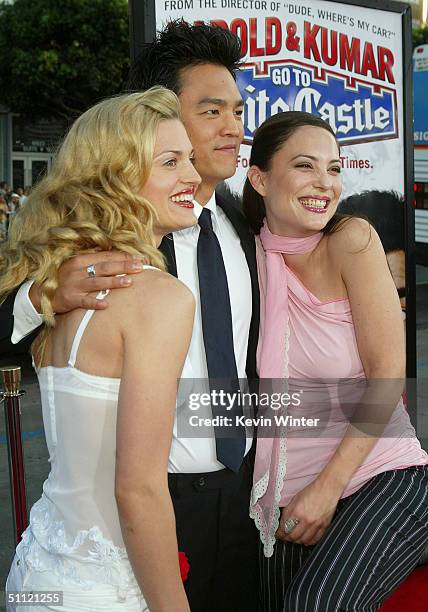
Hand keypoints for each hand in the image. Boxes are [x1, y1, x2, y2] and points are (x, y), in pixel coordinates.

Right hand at [29, 251, 145, 312]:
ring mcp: (74, 284)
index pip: (106, 256)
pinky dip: (95, 302)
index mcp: (81, 259)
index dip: (124, 257)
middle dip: (124, 266)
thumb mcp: (77, 264)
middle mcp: (78, 270)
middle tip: (140, 267)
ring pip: (97, 282)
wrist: (42, 293)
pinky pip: (84, 301)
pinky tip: (106, 304)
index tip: (139, 258)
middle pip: (105, 267)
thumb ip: (93, 257)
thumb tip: (112, 248)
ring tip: (129, 282)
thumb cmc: (65, 278)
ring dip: (114, 282)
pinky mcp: (70, 299)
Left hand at [275, 478, 340, 545]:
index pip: (285, 528)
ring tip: (294, 538)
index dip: (279, 533)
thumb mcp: (295, 499)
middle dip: (287, 538)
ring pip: (303, 540)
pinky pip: (315, 540)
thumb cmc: (312, 491)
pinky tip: (305, 540)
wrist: (327, 488)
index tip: (278, 534)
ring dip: (297, 541)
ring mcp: (316, 524)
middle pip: (293, 536)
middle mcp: (306, 519)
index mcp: (297, 511)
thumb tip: (283, 522)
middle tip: (284, 537)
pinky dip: (309, 541)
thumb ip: (289, 512)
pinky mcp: (324, 526)